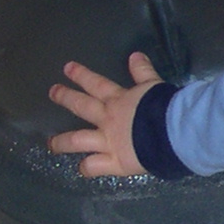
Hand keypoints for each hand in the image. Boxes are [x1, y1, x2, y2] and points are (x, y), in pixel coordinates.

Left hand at [47, 52, 163, 177]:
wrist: (172, 133)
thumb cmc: (165, 108)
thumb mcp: (154, 85)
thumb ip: (143, 72)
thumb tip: (135, 55)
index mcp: (118, 100)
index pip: (96, 84)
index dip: (81, 75)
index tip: (67, 68)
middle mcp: (107, 120)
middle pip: (81, 106)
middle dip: (65, 98)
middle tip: (53, 92)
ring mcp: (107, 142)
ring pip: (77, 140)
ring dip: (62, 142)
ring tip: (51, 143)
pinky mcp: (114, 162)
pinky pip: (95, 167)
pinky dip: (87, 168)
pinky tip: (82, 169)